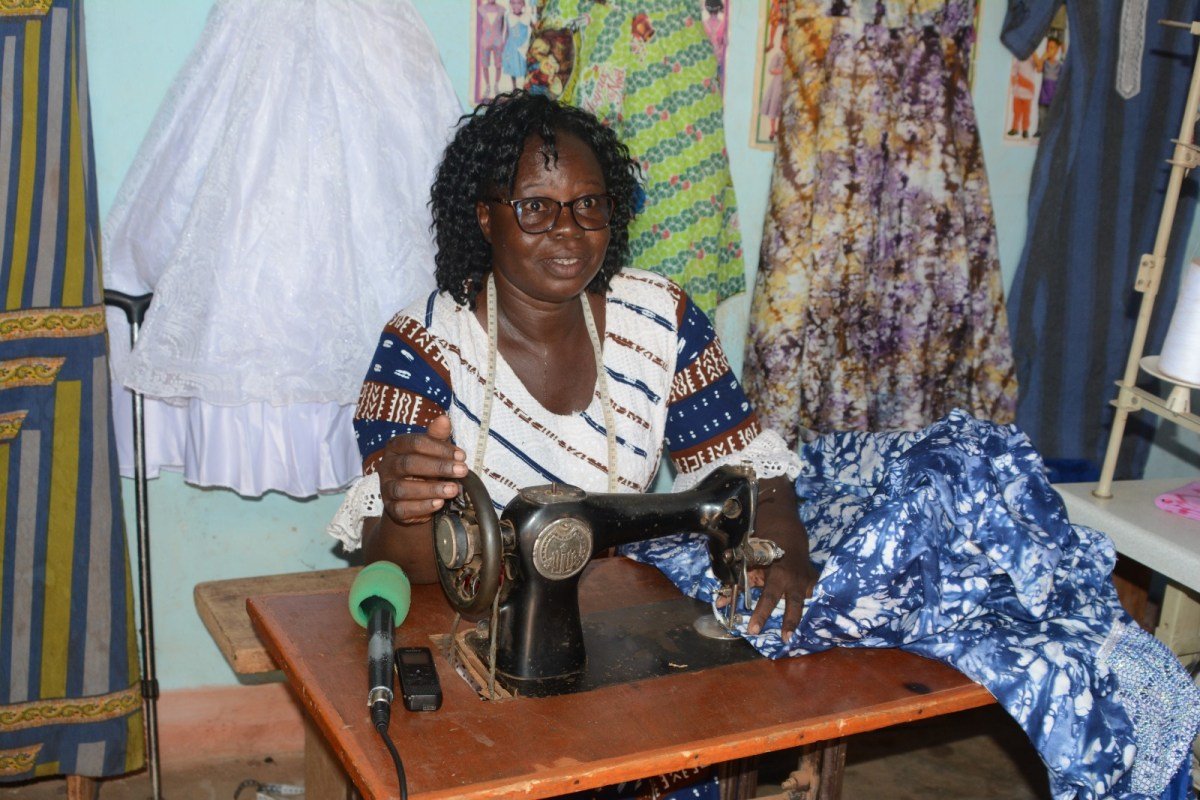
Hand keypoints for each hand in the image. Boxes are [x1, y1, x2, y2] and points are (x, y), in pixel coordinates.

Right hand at [376, 415, 467, 525]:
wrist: (412, 499)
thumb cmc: (425, 469)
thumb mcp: (432, 451)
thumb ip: (437, 437)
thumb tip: (444, 419)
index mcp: (396, 446)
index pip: (416, 443)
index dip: (440, 448)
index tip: (461, 456)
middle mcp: (387, 466)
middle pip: (409, 464)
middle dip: (438, 467)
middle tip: (462, 471)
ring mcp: (386, 488)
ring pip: (404, 488)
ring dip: (431, 489)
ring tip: (453, 489)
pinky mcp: (391, 508)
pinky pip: (403, 508)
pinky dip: (422, 506)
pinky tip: (439, 503)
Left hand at [717, 476, 816, 640]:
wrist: (783, 513)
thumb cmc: (761, 533)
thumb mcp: (747, 556)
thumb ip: (736, 580)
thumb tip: (721, 603)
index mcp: (778, 572)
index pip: (768, 599)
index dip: (760, 615)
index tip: (753, 630)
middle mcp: (794, 577)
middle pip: (792, 605)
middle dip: (788, 622)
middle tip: (784, 640)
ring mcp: (805, 575)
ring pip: (804, 599)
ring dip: (797, 616)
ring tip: (793, 633)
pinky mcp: (811, 571)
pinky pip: (811, 588)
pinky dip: (808, 596)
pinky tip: (807, 606)